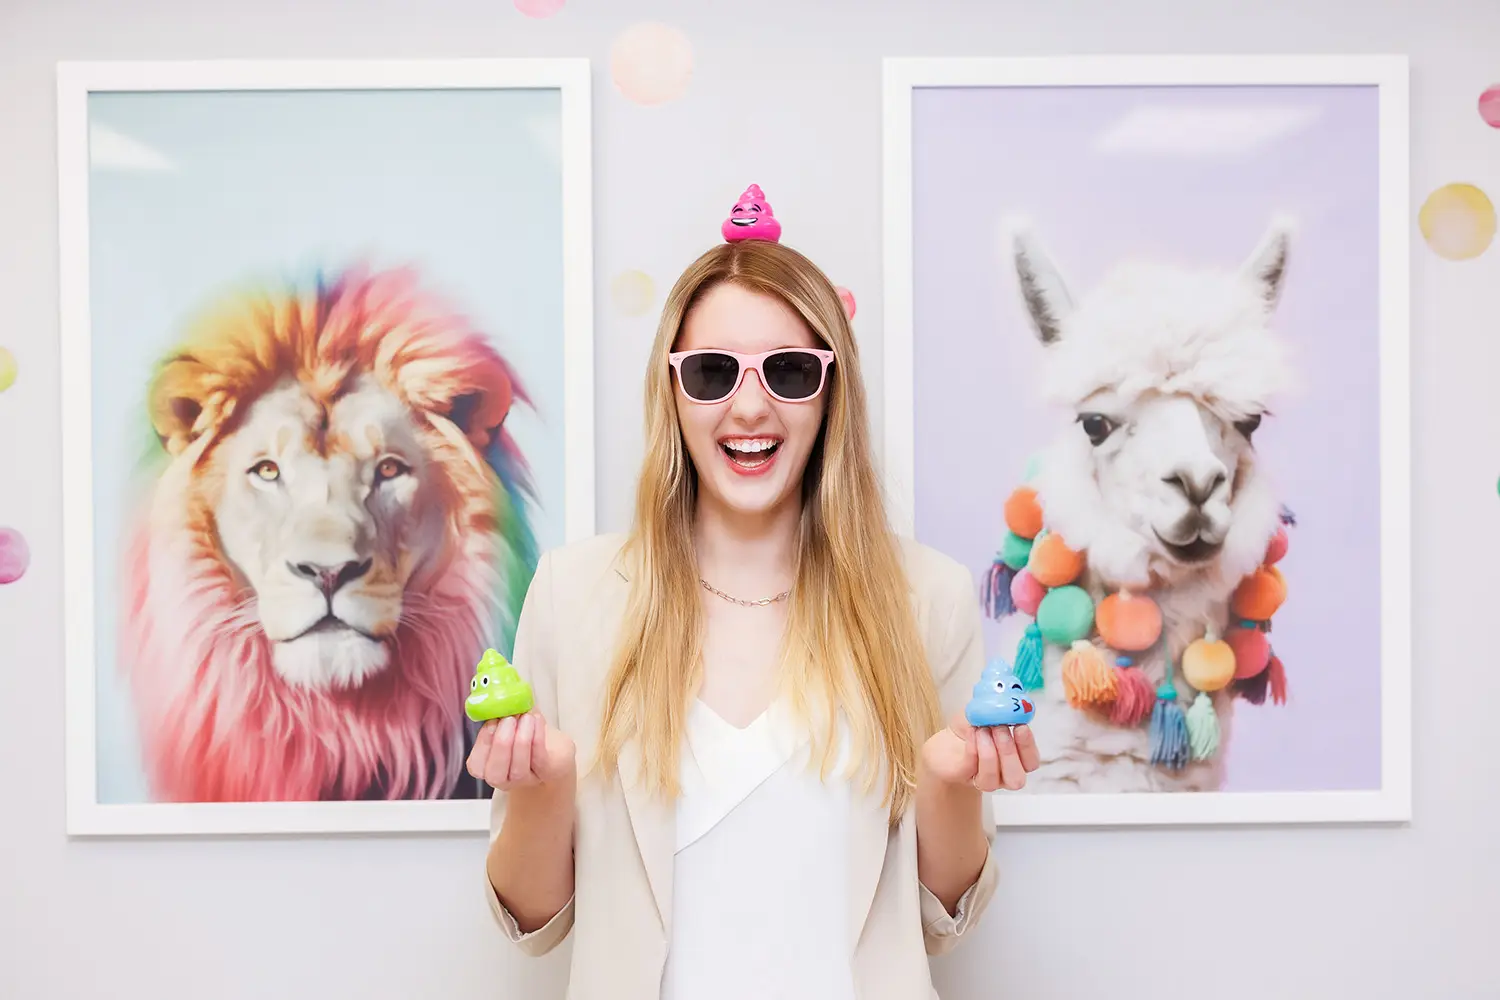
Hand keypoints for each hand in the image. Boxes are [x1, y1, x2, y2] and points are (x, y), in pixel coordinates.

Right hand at [466, 711, 576, 790]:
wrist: (556, 752)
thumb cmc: (529, 735)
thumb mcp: (512, 723)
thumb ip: (502, 712)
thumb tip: (499, 687)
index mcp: (489, 766)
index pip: (476, 764)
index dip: (483, 743)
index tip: (491, 720)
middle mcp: (505, 778)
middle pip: (495, 773)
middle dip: (500, 745)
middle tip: (508, 719)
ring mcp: (527, 779)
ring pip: (518, 769)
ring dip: (521, 740)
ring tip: (526, 716)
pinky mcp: (548, 772)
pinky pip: (540, 760)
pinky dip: (538, 739)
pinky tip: (537, 720)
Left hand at [923, 711, 1039, 792]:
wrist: (946, 741)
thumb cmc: (972, 727)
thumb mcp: (988, 711)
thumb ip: (1001, 705)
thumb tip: (1009, 694)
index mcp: (1016, 759)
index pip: (1031, 762)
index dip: (1028, 746)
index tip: (1020, 726)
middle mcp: (1003, 775)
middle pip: (1016, 777)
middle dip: (1008, 751)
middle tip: (999, 729)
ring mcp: (983, 779)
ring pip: (992, 779)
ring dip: (988, 753)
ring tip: (981, 730)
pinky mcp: (963, 776)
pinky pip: (970, 767)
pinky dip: (972, 748)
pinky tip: (971, 733)